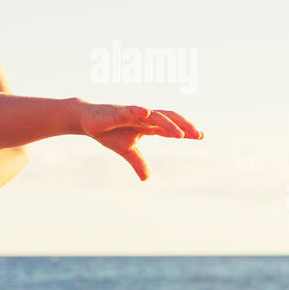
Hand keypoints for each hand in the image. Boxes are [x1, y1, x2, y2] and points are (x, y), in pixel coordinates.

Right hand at [78, 102, 203, 180]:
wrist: (87, 121)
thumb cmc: (109, 132)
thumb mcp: (126, 150)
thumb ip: (138, 162)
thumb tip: (146, 179)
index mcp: (148, 125)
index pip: (171, 127)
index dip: (185, 130)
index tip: (201, 136)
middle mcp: (145, 116)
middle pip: (169, 118)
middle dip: (184, 126)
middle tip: (199, 135)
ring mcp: (133, 112)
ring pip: (155, 116)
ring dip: (169, 124)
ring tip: (181, 134)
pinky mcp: (120, 111)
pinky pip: (132, 110)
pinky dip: (141, 110)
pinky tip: (149, 112)